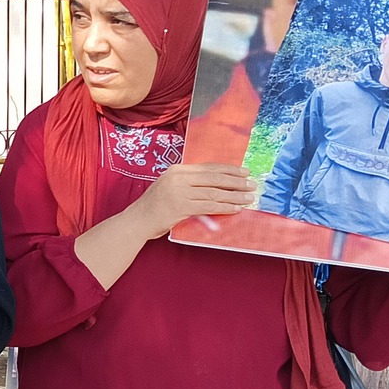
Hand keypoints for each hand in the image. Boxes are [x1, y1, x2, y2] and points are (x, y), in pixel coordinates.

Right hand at [130, 164, 256, 238]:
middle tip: (251, 184)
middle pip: (214, 178)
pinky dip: (225, 207)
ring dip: (234, 195)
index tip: (244, 172)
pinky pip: (209, 206)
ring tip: (248, 197)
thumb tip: (215, 185)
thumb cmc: (154, 207)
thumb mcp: (170, 188)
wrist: (137, 221)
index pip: (208, 167)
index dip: (228, 169)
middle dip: (236, 181)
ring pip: (214, 192)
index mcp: (176, 170)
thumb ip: (189, 184)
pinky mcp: (181, 206)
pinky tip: (236, 208)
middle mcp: (178, 178)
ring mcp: (179, 192)